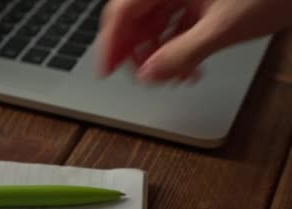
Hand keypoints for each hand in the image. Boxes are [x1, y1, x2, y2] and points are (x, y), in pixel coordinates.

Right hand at [96, 0, 291, 81]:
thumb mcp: (223, 27)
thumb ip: (181, 54)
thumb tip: (149, 75)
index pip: (122, 10)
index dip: (111, 44)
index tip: (106, 71)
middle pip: (137, 16)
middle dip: (138, 51)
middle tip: (141, 77)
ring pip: (158, 21)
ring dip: (161, 52)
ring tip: (173, 77)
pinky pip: (179, 21)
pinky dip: (180, 45)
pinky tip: (190, 67)